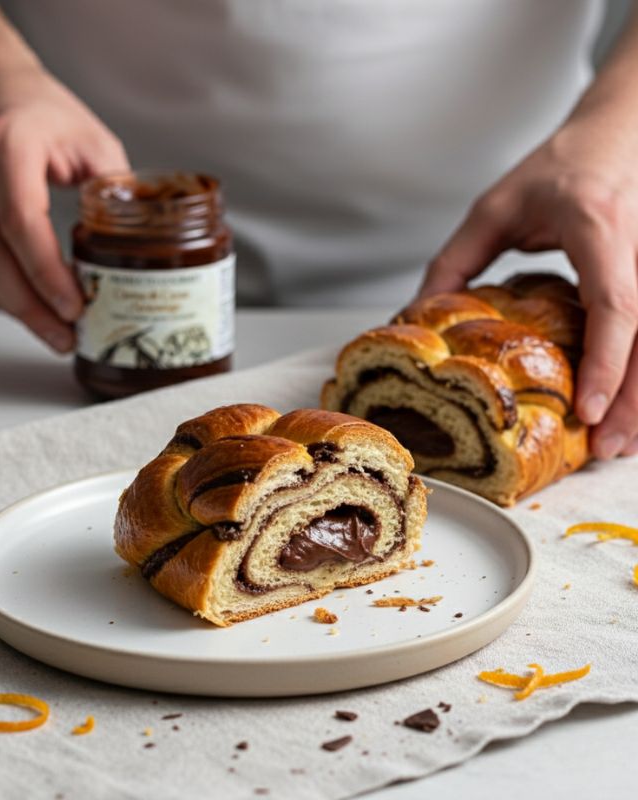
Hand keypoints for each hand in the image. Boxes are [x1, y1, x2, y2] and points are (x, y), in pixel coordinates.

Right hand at [0, 65, 128, 351]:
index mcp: (6, 145)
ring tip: (54, 334)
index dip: (47, 273)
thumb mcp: (92, 138)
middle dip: (33, 308)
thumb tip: (139, 245)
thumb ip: (114, 190)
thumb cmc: (38, 110)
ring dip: (18, 309)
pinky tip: (28, 310)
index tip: (74, 306)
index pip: (21, 222)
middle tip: (66, 337)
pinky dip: (0, 294)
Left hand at [419, 120, 637, 459]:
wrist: (623, 127)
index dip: (605, 360)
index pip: (616, 302)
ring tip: (616, 443)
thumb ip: (455, 261)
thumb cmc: (558, 166)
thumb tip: (419, 314)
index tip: (586, 409)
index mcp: (597, 225)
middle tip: (603, 450)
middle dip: (632, 399)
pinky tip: (630, 406)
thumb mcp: (493, 208)